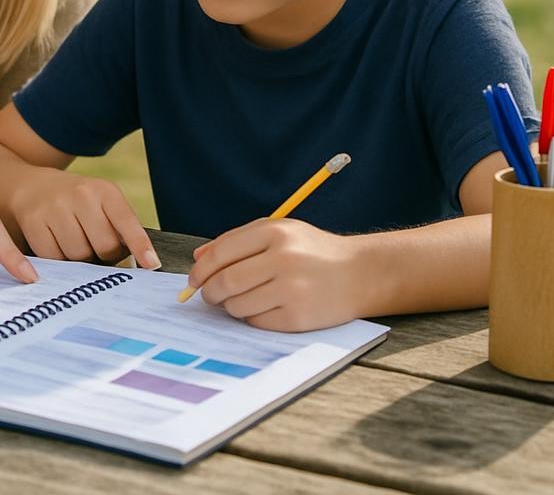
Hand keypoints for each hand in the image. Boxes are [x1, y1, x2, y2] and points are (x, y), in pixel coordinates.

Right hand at [9, 167, 159, 268]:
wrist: (32, 186)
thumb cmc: (77, 202)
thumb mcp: (102, 202)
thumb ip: (120, 228)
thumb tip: (139, 264)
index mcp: (105, 190)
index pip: (127, 221)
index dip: (140, 245)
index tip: (152, 264)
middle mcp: (81, 195)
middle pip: (105, 247)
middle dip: (106, 256)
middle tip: (99, 250)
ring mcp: (55, 208)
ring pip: (79, 256)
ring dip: (81, 260)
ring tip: (76, 242)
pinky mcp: (34, 223)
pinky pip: (55, 259)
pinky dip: (60, 260)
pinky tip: (58, 244)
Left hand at [185, 218, 365, 330]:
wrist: (360, 274)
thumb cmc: (312, 251)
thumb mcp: (278, 232)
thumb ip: (237, 240)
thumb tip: (198, 258)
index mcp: (275, 232)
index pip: (221, 252)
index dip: (201, 269)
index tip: (193, 280)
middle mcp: (283, 259)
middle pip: (226, 282)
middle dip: (210, 292)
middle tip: (209, 295)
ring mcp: (292, 290)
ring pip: (238, 305)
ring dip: (231, 306)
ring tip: (242, 299)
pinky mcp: (299, 317)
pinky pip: (257, 322)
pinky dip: (252, 318)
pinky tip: (264, 308)